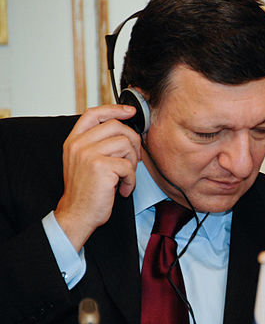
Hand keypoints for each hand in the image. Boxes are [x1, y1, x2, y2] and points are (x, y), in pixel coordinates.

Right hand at [54, 105, 140, 251]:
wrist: (77, 214)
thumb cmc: (86, 190)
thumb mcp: (85, 161)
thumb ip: (98, 143)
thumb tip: (127, 130)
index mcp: (74, 141)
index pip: (94, 114)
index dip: (114, 109)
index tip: (130, 112)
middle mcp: (78, 144)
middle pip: (116, 126)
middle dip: (132, 142)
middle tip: (133, 159)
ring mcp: (88, 154)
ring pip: (126, 144)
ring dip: (132, 163)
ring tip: (124, 177)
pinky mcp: (101, 167)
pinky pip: (129, 166)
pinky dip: (131, 180)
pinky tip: (122, 189)